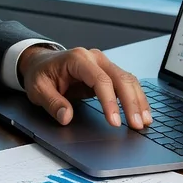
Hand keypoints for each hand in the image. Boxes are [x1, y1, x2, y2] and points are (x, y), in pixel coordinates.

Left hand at [19, 45, 151, 130]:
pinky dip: (135, 98)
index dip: (110, 102)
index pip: (100, 80)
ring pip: (128, 80)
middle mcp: (94, 58)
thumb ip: (52, 103)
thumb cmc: (40, 74)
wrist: (40, 63)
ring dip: (138, 100)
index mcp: (77, 59)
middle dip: (131, 102)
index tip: (115, 122)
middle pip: (120, 78)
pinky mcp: (107, 72)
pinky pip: (126, 83)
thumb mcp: (38, 89)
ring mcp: (103, 63)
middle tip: (136, 125)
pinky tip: (141, 112)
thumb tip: (66, 117)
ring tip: (144, 122)